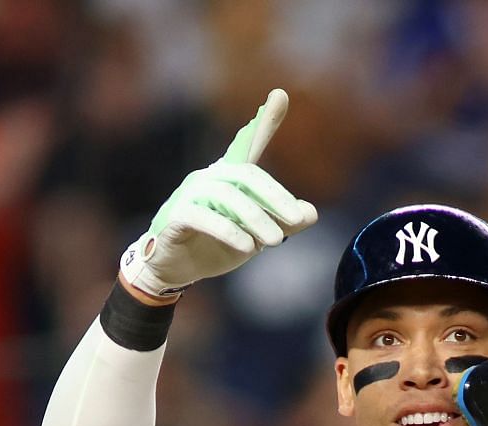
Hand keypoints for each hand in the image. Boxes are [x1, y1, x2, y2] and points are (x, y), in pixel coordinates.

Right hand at [118, 88, 318, 298]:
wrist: (175, 269)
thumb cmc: (215, 246)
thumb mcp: (256, 237)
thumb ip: (282, 223)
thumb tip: (311, 213)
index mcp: (230, 179)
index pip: (249, 144)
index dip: (265, 121)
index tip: (280, 94)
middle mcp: (209, 179)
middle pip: (247, 174)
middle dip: (275, 196)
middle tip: (296, 219)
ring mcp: (190, 195)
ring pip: (228, 195)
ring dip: (256, 218)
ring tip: (275, 241)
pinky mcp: (176, 216)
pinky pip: (202, 216)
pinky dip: (228, 231)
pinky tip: (247, 247)